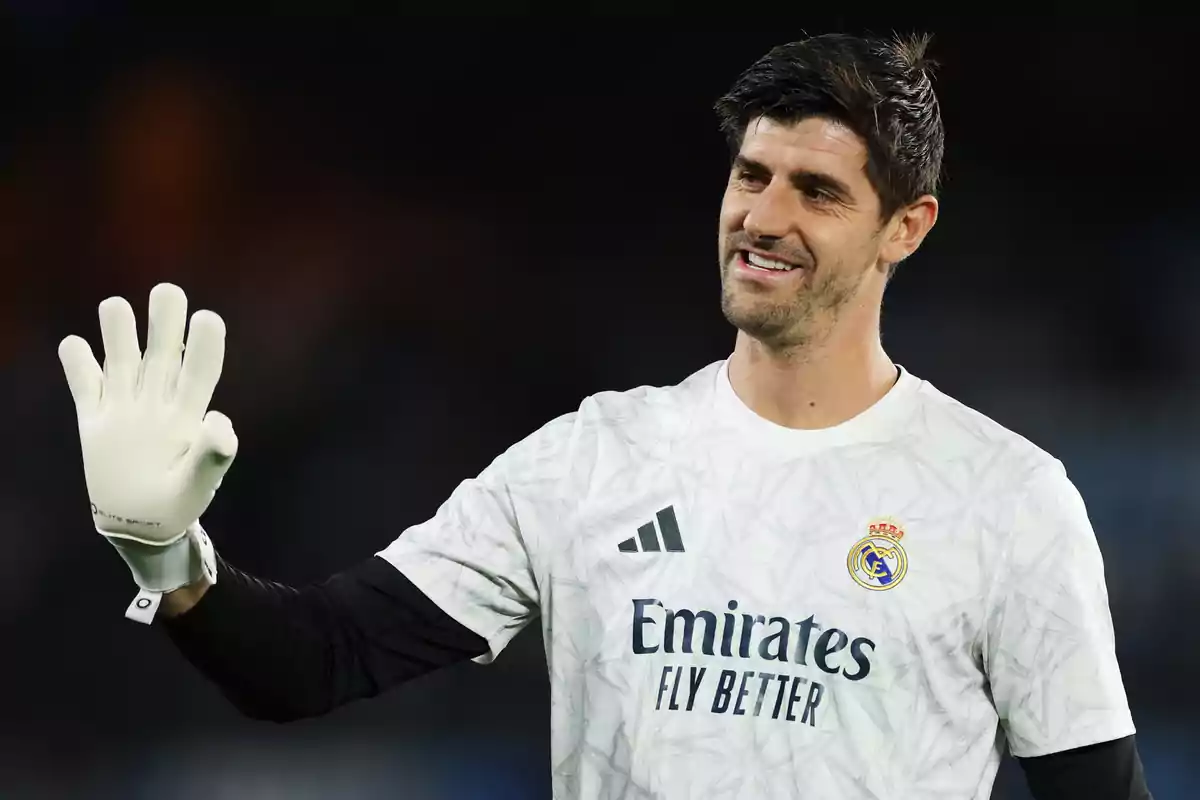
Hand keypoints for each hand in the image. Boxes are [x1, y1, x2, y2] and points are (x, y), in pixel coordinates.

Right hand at [59, 283, 236, 545]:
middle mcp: (158, 401)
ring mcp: (126, 407)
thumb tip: (220, 423)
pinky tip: (74, 345)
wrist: (140, 524)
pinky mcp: (95, 419)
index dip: (206, 346)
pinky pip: (85, 386)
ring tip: (115, 306)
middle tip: (168, 291)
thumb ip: (211, 456)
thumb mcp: (197, 483)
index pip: (201, 372)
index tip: (209, 318)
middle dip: (166, 322)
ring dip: (119, 333)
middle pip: (163, 354)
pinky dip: (78, 365)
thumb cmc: (178, 502)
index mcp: (188, 413)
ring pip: (123, 360)